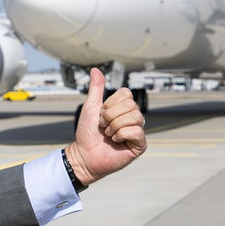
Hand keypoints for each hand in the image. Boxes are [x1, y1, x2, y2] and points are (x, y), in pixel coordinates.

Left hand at [65, 68, 146, 186]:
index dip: (110, 104)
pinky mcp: (140, 145)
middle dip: (111, 116)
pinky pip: (137, 131)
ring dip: (115, 126)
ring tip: (109, 135)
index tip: (101, 115)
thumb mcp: (90, 107)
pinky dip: (122, 135)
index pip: (126, 94)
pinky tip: (116, 141)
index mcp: (123, 109)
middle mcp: (132, 118)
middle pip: (130, 105)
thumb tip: (95, 70)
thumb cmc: (87, 134)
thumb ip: (96, 89)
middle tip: (104, 126)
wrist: (84, 155)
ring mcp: (137, 131)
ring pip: (134, 117)